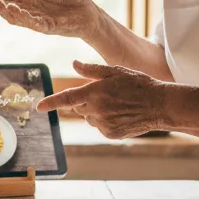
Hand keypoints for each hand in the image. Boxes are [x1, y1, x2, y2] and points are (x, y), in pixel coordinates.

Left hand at [37, 61, 167, 138]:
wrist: (159, 105)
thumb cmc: (138, 84)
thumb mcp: (115, 71)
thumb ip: (91, 70)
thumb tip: (74, 64)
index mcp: (94, 93)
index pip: (66, 99)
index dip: (50, 102)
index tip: (39, 107)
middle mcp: (96, 110)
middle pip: (78, 107)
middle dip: (86, 100)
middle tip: (105, 93)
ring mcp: (103, 124)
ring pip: (89, 117)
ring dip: (95, 111)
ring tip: (117, 103)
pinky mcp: (110, 134)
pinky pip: (99, 126)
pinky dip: (105, 120)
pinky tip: (120, 113)